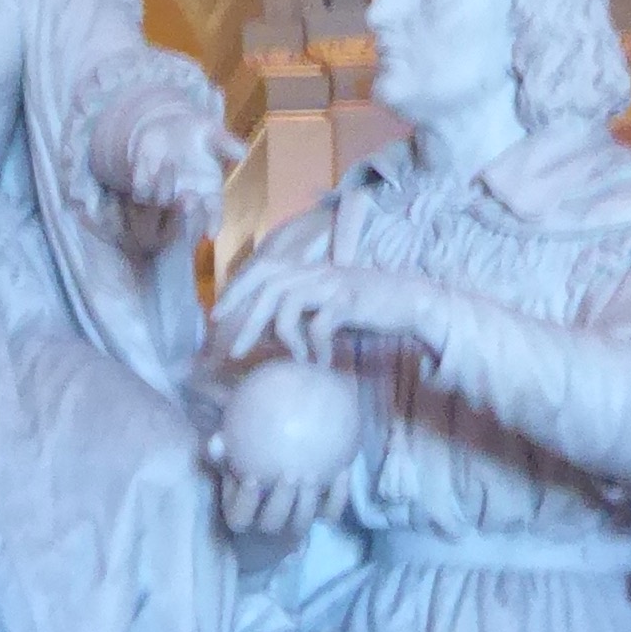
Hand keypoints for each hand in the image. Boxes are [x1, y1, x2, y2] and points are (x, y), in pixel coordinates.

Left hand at [119, 104, 236, 227]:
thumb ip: (225, 143)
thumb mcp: (212, 132)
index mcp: (208, 188)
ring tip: (170, 164)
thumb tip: (243, 153)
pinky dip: (146, 184)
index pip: (213, 210)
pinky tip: (149, 167)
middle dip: (186, 211)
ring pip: (163, 201)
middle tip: (189, 200)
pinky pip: (142, 193)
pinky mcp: (143, 187)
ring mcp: (164, 193)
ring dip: (166, 189)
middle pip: (187, 213)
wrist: (166, 124)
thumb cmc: (195, 131)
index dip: (213, 221)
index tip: (212, 234)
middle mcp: (186, 195)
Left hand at [215, 260, 450, 368]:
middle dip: (246, 317)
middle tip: (234, 349)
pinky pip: (319, 325)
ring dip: (283, 336)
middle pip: (268, 286)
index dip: (237, 288)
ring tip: (290, 359)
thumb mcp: (328, 306)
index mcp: (308, 270)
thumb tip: (268, 333)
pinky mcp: (350, 300)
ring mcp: (333, 283)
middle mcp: (316, 271)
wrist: (413, 302)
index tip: (216, 315)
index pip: (263, 268)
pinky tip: (321, 363)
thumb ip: (299, 314)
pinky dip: (315, 347)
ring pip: (288, 302)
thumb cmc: (369, 307)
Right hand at [215, 461, 355, 541]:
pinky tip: (342, 471)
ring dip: (307, 502)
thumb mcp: (231, 465)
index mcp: (243, 517)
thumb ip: (223, 455)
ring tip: (311, 474)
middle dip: (282, 501)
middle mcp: (268, 526)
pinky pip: (330, 514)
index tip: (253, 477)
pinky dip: (338, 496)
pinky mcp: (318, 518)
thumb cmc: (247, 474)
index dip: (247, 502)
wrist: (274, 492)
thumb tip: (216, 441)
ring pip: (301, 524)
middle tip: (289, 474)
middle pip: (273, 524)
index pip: (240, 518)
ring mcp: (294, 524)